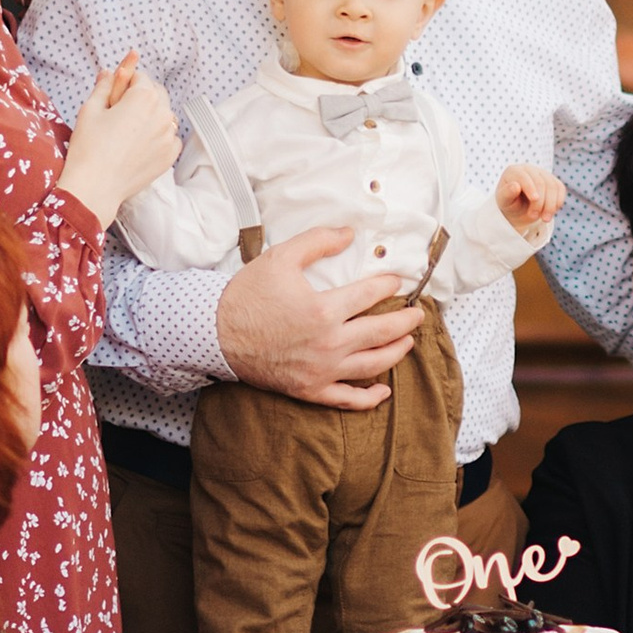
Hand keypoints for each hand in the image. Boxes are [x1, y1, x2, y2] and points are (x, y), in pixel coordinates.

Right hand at [59, 51, 181, 231]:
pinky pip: (169, 138)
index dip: (125, 82)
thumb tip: (109, 71)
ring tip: (129, 130)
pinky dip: (158, 137)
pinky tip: (139, 145)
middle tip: (121, 111)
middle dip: (142, 96)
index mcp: (144, 96)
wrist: (95, 186)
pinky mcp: (170, 156)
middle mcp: (163, 113)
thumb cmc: (89, 145)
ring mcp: (169, 136)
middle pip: (157, 94)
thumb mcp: (91, 109)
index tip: (115, 95)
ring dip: (152, 116)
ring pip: (164, 116)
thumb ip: (104, 86)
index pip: (140, 77)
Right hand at [217, 223, 420, 407]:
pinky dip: (369, 398)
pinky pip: (347, 399)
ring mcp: (321, 371)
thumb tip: (349, 233)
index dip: (388, 286)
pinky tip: (383, 391)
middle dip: (405, 322)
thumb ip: (318, 241)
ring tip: (408, 341)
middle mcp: (328, 344)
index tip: (397, 282)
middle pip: (382, 332)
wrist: (214, 333)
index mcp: (323, 310)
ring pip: (372, 365)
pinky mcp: (309, 390)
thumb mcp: (280, 257)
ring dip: (396, 352)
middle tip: (418, 314)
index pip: (370, 295)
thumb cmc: (248, 294)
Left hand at [496, 164, 565, 238]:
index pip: (524, 177)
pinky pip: (560, 189)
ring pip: (553, 186)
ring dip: (551, 204)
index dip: (530, 187)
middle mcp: (529, 169)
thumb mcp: (503, 202)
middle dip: (540, 201)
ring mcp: (543, 174)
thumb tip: (515, 186)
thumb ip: (506, 194)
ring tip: (545, 219)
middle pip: (541, 182)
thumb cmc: (509, 204)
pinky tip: (551, 212)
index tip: (534, 199)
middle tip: (534, 217)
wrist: (518, 209)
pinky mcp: (553, 181)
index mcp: (514, 171)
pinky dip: (558, 202)